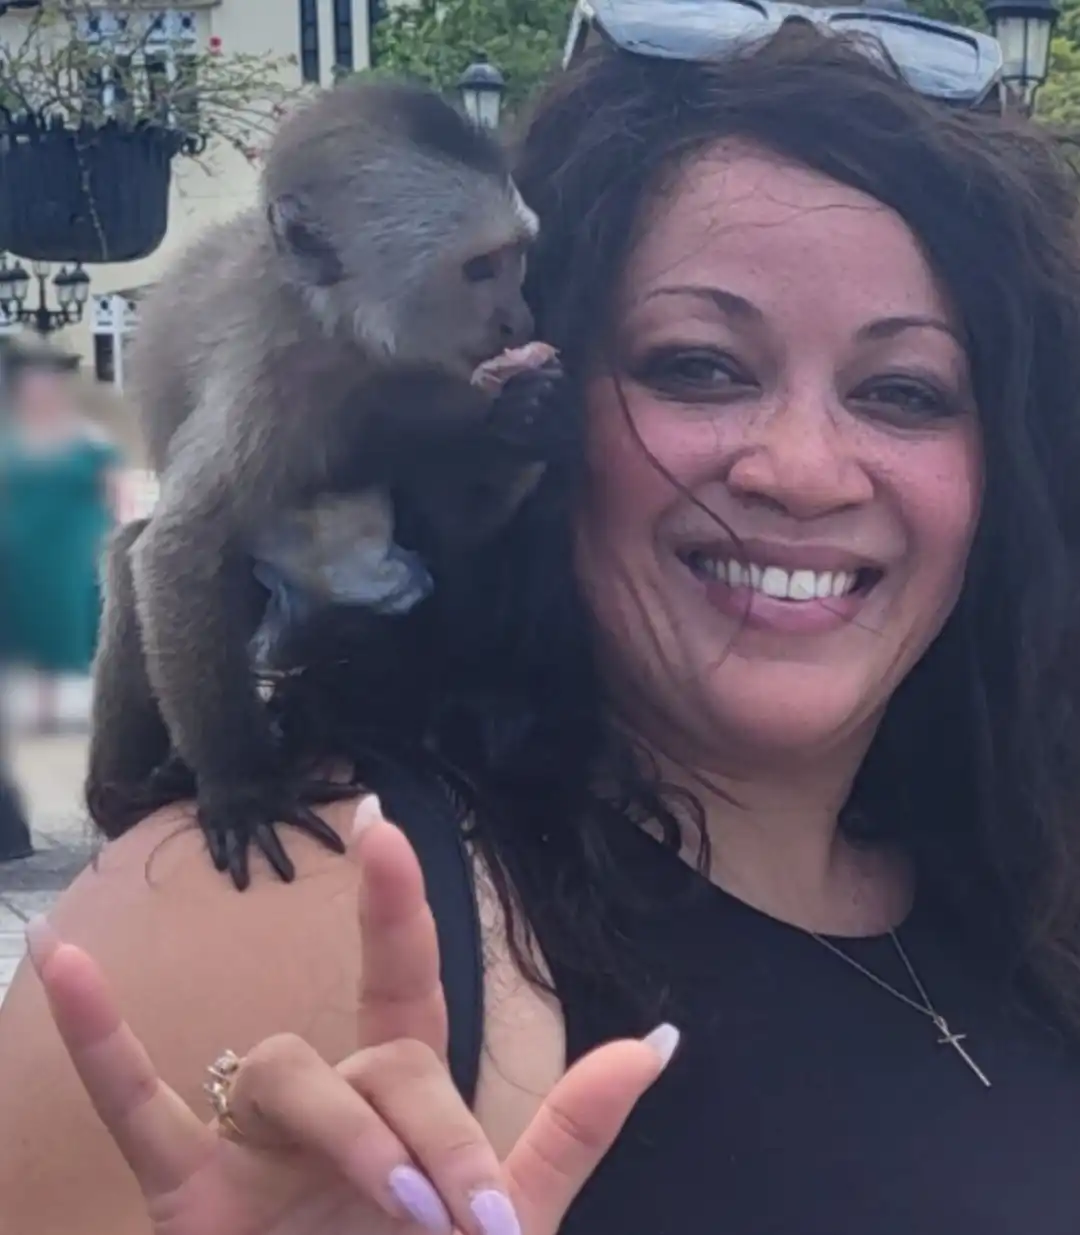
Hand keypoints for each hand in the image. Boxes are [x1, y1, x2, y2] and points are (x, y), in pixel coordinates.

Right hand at [27, 797, 677, 1234]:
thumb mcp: (511, 1219)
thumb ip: (571, 1129)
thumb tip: (660, 1037)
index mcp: (404, 1100)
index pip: (406, 984)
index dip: (396, 904)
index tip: (385, 823)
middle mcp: (332, 1103)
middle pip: (376, 1055)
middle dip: (431, 1128)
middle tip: (471, 1222)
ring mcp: (257, 1142)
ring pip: (288, 1072)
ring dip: (347, 1132)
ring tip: (399, 1211)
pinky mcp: (190, 1193)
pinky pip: (137, 1106)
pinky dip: (103, 1039)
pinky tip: (63, 963)